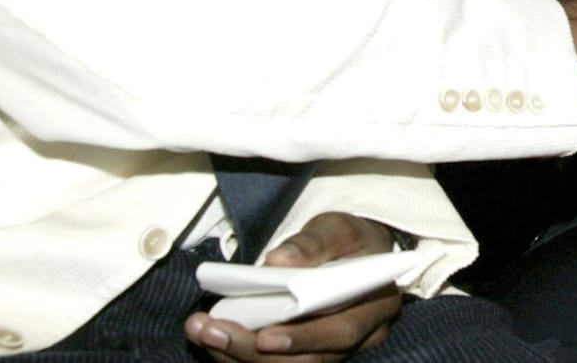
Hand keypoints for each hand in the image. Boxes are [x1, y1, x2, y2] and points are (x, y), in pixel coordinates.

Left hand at [183, 212, 400, 362]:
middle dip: (254, 350)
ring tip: (201, 330)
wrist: (353, 252)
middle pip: (308, 359)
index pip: (341, 332)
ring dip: (238, 354)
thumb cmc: (349, 240)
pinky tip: (210, 335)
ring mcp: (330, 350)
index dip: (302, 338)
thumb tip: (278, 261)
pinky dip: (237, 354)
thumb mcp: (338, 228)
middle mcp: (358, 337)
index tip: (264, 336)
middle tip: (212, 331)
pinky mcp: (305, 352)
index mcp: (375, 305)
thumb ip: (313, 243)